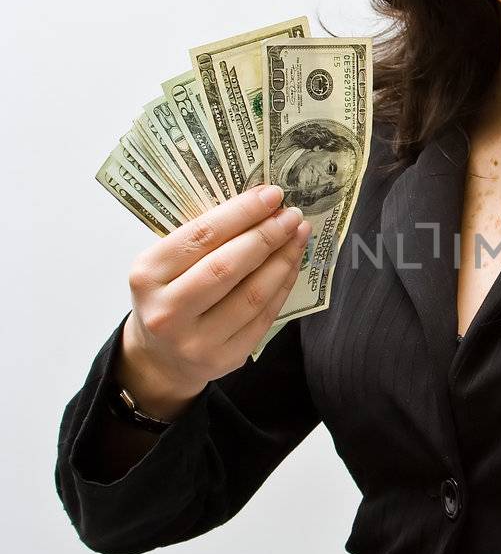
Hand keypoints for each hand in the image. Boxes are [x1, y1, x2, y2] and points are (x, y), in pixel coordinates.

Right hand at [117, 185, 312, 417]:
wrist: (160, 359)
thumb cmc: (167, 298)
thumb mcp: (164, 266)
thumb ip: (201, 241)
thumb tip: (260, 206)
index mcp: (148, 276)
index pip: (201, 236)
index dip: (242, 213)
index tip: (271, 194)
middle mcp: (168, 311)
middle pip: (228, 266)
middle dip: (267, 235)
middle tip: (291, 214)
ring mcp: (197, 340)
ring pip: (253, 294)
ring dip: (283, 259)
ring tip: (299, 235)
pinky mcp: (226, 358)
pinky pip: (264, 316)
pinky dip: (283, 286)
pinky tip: (292, 264)